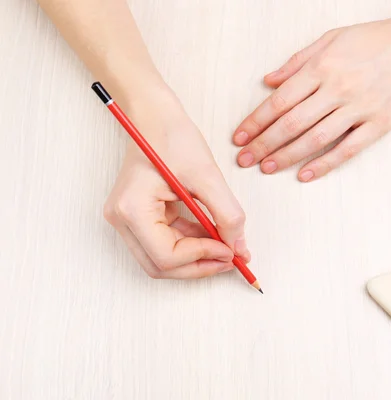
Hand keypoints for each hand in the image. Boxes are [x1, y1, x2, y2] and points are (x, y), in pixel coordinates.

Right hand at [104, 93, 249, 278]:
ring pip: (163, 259)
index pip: (166, 256)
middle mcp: (122, 219)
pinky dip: (191, 244)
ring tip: (226, 247)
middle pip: (161, 266)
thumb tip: (238, 248)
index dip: (203, 258)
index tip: (231, 251)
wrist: (154, 116)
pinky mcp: (138, 217)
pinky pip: (165, 243)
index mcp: (131, 209)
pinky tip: (212, 235)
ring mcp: (127, 220)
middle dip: (199, 266)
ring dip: (196, 258)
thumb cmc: (173, 136)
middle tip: (231, 258)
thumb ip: (227, 214)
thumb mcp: (207, 175)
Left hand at [233, 14, 390, 180]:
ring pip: (315, 138)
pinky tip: (305, 174)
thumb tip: (268, 81)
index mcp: (323, 67)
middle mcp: (338, 88)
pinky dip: (325, 163)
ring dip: (286, 156)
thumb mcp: (331, 39)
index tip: (240, 136)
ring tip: (266, 167)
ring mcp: (360, 108)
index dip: (257, 121)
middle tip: (244, 159)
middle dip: (264, 143)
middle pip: (292, 123)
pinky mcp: (379, 124)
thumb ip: (297, 61)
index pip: (280, 100)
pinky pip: (348, 149)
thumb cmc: (375, 40)